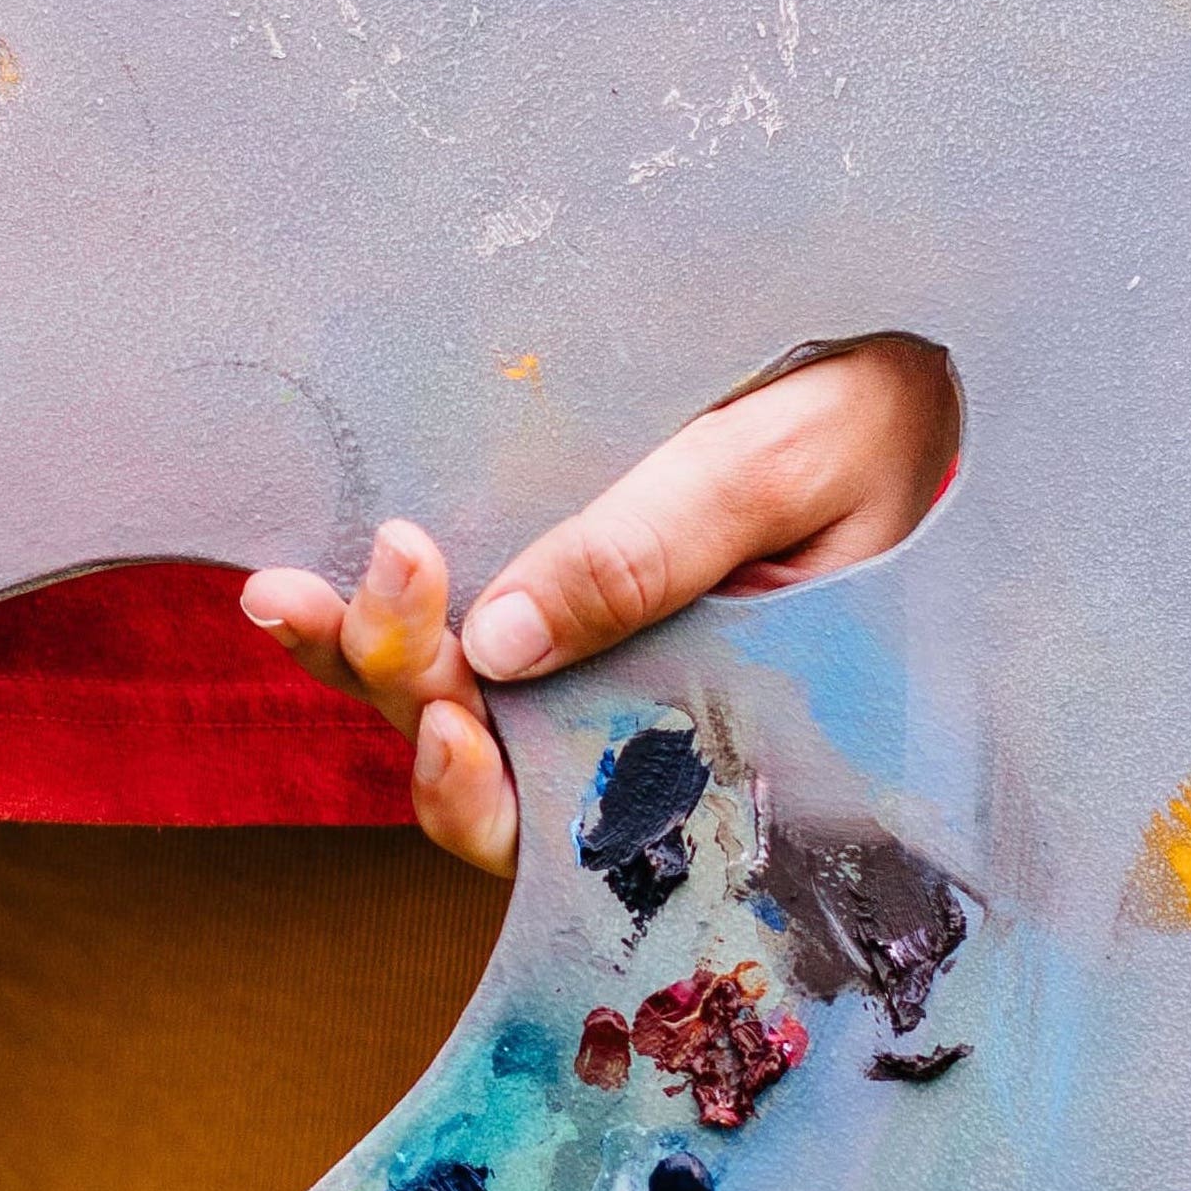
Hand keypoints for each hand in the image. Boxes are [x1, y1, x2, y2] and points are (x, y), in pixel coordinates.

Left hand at [241, 334, 956, 875]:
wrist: (910, 370)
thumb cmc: (875, 430)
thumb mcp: (782, 475)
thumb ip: (655, 553)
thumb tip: (503, 640)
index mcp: (697, 736)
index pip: (558, 821)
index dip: (478, 790)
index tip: (454, 710)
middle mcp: (622, 716)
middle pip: (475, 762)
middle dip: (395, 691)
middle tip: (329, 604)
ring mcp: (581, 655)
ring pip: (446, 698)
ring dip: (362, 656)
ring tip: (280, 599)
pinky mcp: (556, 585)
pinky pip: (455, 627)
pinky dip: (384, 608)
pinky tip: (313, 574)